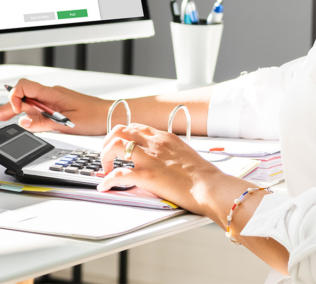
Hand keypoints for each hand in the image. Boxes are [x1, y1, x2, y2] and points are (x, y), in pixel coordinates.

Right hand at [0, 79, 109, 135]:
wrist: (110, 114)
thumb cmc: (93, 117)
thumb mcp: (65, 124)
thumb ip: (42, 123)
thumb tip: (21, 121)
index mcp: (52, 94)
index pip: (24, 86)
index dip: (14, 97)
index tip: (15, 113)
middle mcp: (51, 93)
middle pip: (23, 94)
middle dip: (7, 105)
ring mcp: (54, 98)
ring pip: (29, 100)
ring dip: (15, 108)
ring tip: (1, 117)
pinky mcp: (58, 104)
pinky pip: (38, 105)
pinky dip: (27, 111)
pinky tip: (22, 117)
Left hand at [98, 123, 222, 214]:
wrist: (211, 187)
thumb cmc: (203, 175)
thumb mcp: (185, 153)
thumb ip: (171, 152)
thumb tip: (163, 159)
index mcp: (164, 137)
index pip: (135, 127)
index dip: (123, 136)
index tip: (118, 145)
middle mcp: (154, 143)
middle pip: (120, 131)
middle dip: (108, 142)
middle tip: (107, 155)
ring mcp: (149, 158)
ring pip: (115, 145)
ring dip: (104, 156)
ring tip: (105, 168)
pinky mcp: (147, 176)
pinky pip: (119, 174)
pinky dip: (107, 180)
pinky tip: (104, 186)